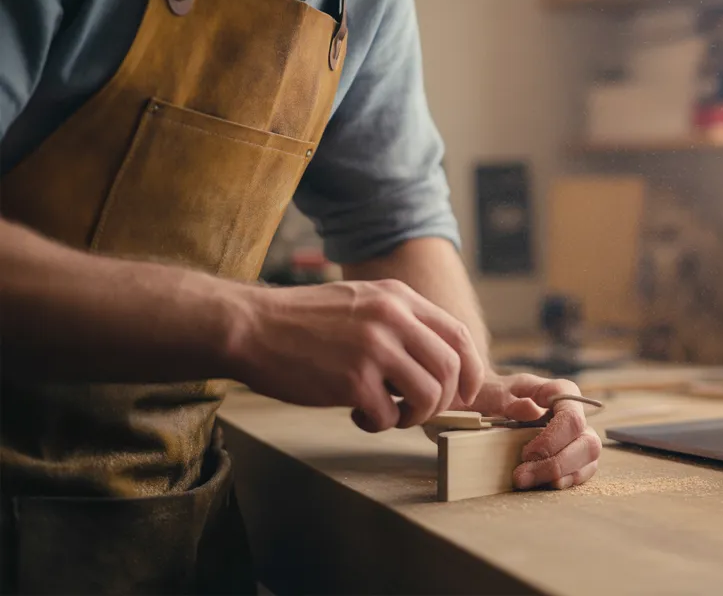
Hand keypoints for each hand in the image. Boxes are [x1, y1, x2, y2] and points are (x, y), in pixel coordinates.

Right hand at [229, 279, 484, 431]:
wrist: (251, 327)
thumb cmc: (304, 322)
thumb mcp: (361, 302)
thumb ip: (400, 322)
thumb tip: (438, 362)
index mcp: (399, 298)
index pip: (459, 335)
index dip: (471, 370)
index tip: (466, 393)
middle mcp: (393, 319)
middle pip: (451, 369)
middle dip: (445, 399)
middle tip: (420, 410)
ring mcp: (375, 349)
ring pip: (430, 395)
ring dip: (415, 416)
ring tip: (390, 414)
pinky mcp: (353, 380)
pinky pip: (390, 415)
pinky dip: (379, 423)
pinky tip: (356, 414)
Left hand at [462, 373, 601, 490]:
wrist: (489, 404)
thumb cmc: (494, 396)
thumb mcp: (493, 392)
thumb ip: (508, 399)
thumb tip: (530, 409)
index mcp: (559, 392)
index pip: (572, 417)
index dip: (553, 439)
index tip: (526, 453)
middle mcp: (575, 413)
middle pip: (587, 441)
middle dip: (556, 464)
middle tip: (521, 476)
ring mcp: (578, 435)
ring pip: (589, 457)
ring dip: (560, 475)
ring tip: (528, 482)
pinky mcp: (575, 455)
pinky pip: (583, 470)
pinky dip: (567, 480)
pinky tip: (545, 484)